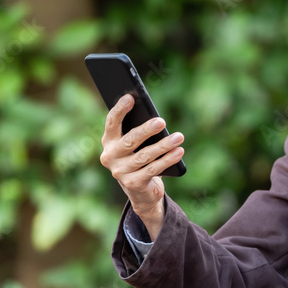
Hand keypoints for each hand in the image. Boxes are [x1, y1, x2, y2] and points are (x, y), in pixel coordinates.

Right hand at [99, 94, 184, 238]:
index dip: (120, 109)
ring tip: (179, 136)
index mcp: (109, 141)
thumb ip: (138, 130)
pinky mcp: (133, 183)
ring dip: (164, 145)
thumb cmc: (139, 157)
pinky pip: (153, 169)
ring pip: (144, 156)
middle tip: (161, 121)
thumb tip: (154, 117)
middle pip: (130, 140)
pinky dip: (167, 159)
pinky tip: (179, 151)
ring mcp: (120, 172)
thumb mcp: (135, 144)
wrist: (140, 190)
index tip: (130, 97)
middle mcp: (110, 156)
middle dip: (146, 130)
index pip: (111, 122)